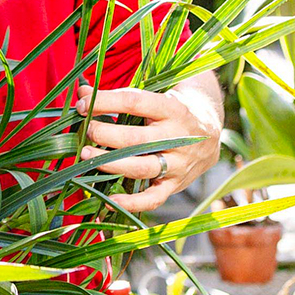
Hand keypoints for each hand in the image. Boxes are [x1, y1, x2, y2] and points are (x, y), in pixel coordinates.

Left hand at [76, 82, 220, 212]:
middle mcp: (178, 137)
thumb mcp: (153, 97)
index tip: (83, 103)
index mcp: (172, 109)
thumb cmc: (170, 112)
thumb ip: (118, 96)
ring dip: (111, 164)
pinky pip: (154, 198)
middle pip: (136, 139)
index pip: (134, 102)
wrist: (211, 133)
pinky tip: (109, 199)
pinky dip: (132, 203)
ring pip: (142, 168)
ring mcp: (178, 164)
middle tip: (86, 130)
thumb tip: (82, 91)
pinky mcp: (176, 184)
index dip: (105, 102)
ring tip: (86, 156)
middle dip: (105, 134)